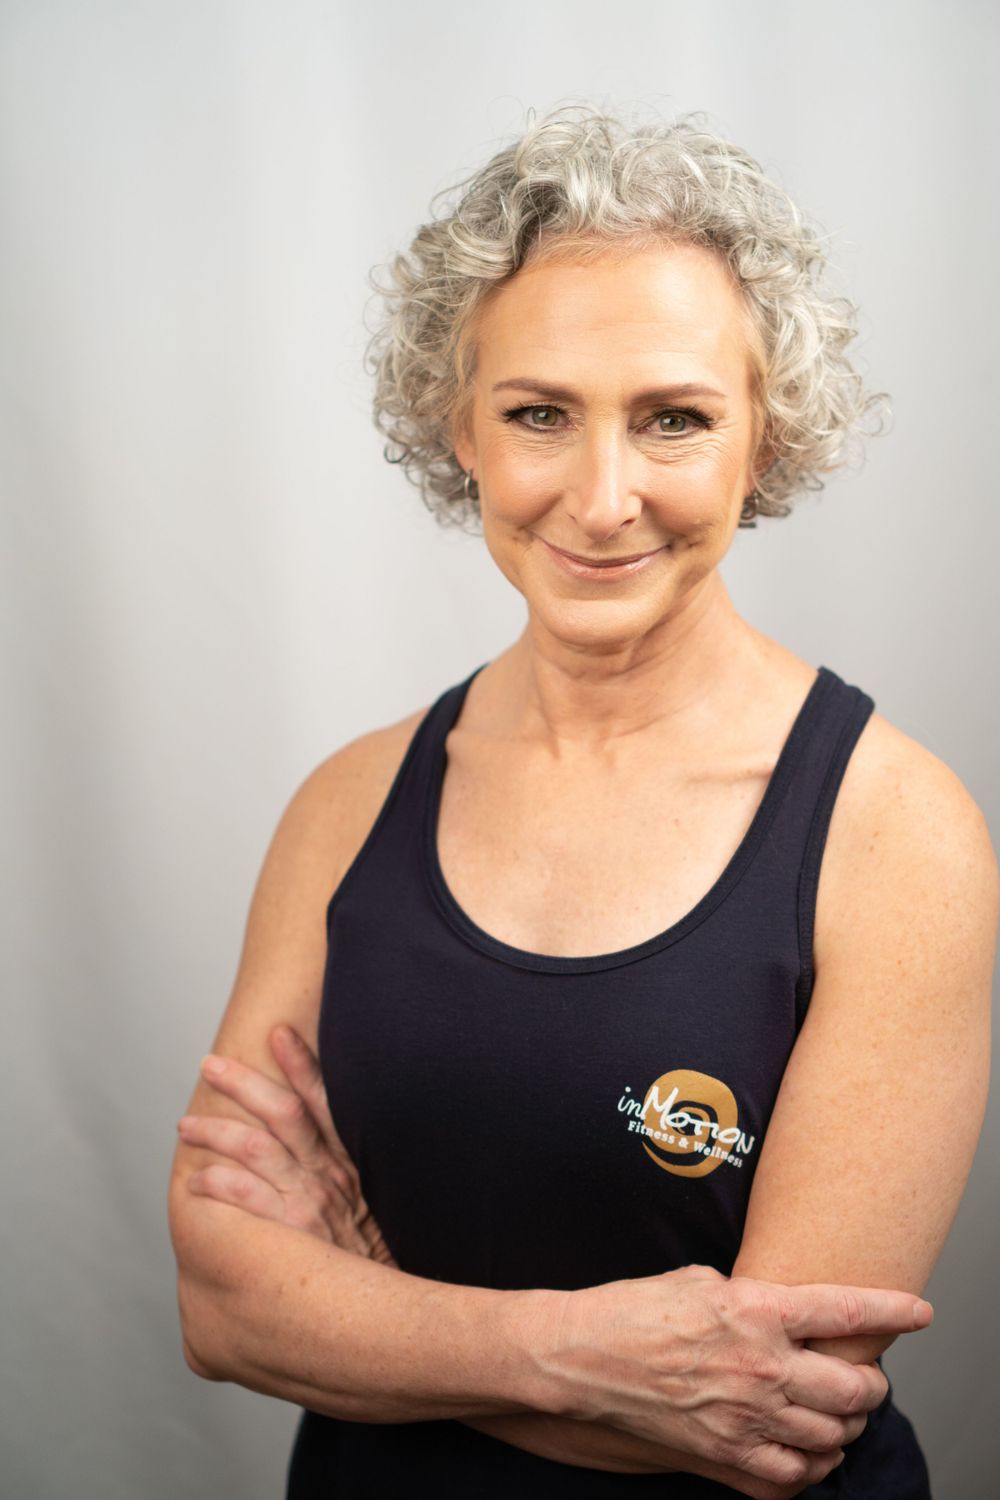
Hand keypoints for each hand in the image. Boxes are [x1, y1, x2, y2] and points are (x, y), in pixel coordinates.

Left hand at [176, 1026, 396, 1265]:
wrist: (387, 1305)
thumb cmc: (370, 1256)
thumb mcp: (368, 1202)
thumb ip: (340, 1171)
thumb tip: (309, 1148)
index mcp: (348, 1160)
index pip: (323, 1099)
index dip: (300, 1063)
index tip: (277, 1033)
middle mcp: (328, 1174)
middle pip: (283, 1112)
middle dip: (243, 1083)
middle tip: (209, 1065)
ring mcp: (310, 1201)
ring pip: (257, 1147)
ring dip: (216, 1131)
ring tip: (186, 1125)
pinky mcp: (292, 1232)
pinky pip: (248, 1196)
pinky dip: (220, 1182)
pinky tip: (198, 1179)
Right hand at [536, 1264, 930, 1494]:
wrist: (579, 1358)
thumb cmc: (632, 1309)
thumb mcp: (699, 1280)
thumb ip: (752, 1299)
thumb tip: (782, 1313)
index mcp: (757, 1309)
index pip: (848, 1310)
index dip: (894, 1311)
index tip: (918, 1312)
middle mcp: (762, 1366)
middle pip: (855, 1385)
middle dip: (872, 1381)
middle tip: (865, 1373)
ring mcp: (746, 1418)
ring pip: (834, 1436)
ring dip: (846, 1425)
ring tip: (838, 1412)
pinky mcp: (725, 1456)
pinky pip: (794, 1478)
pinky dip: (812, 1467)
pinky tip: (807, 1451)